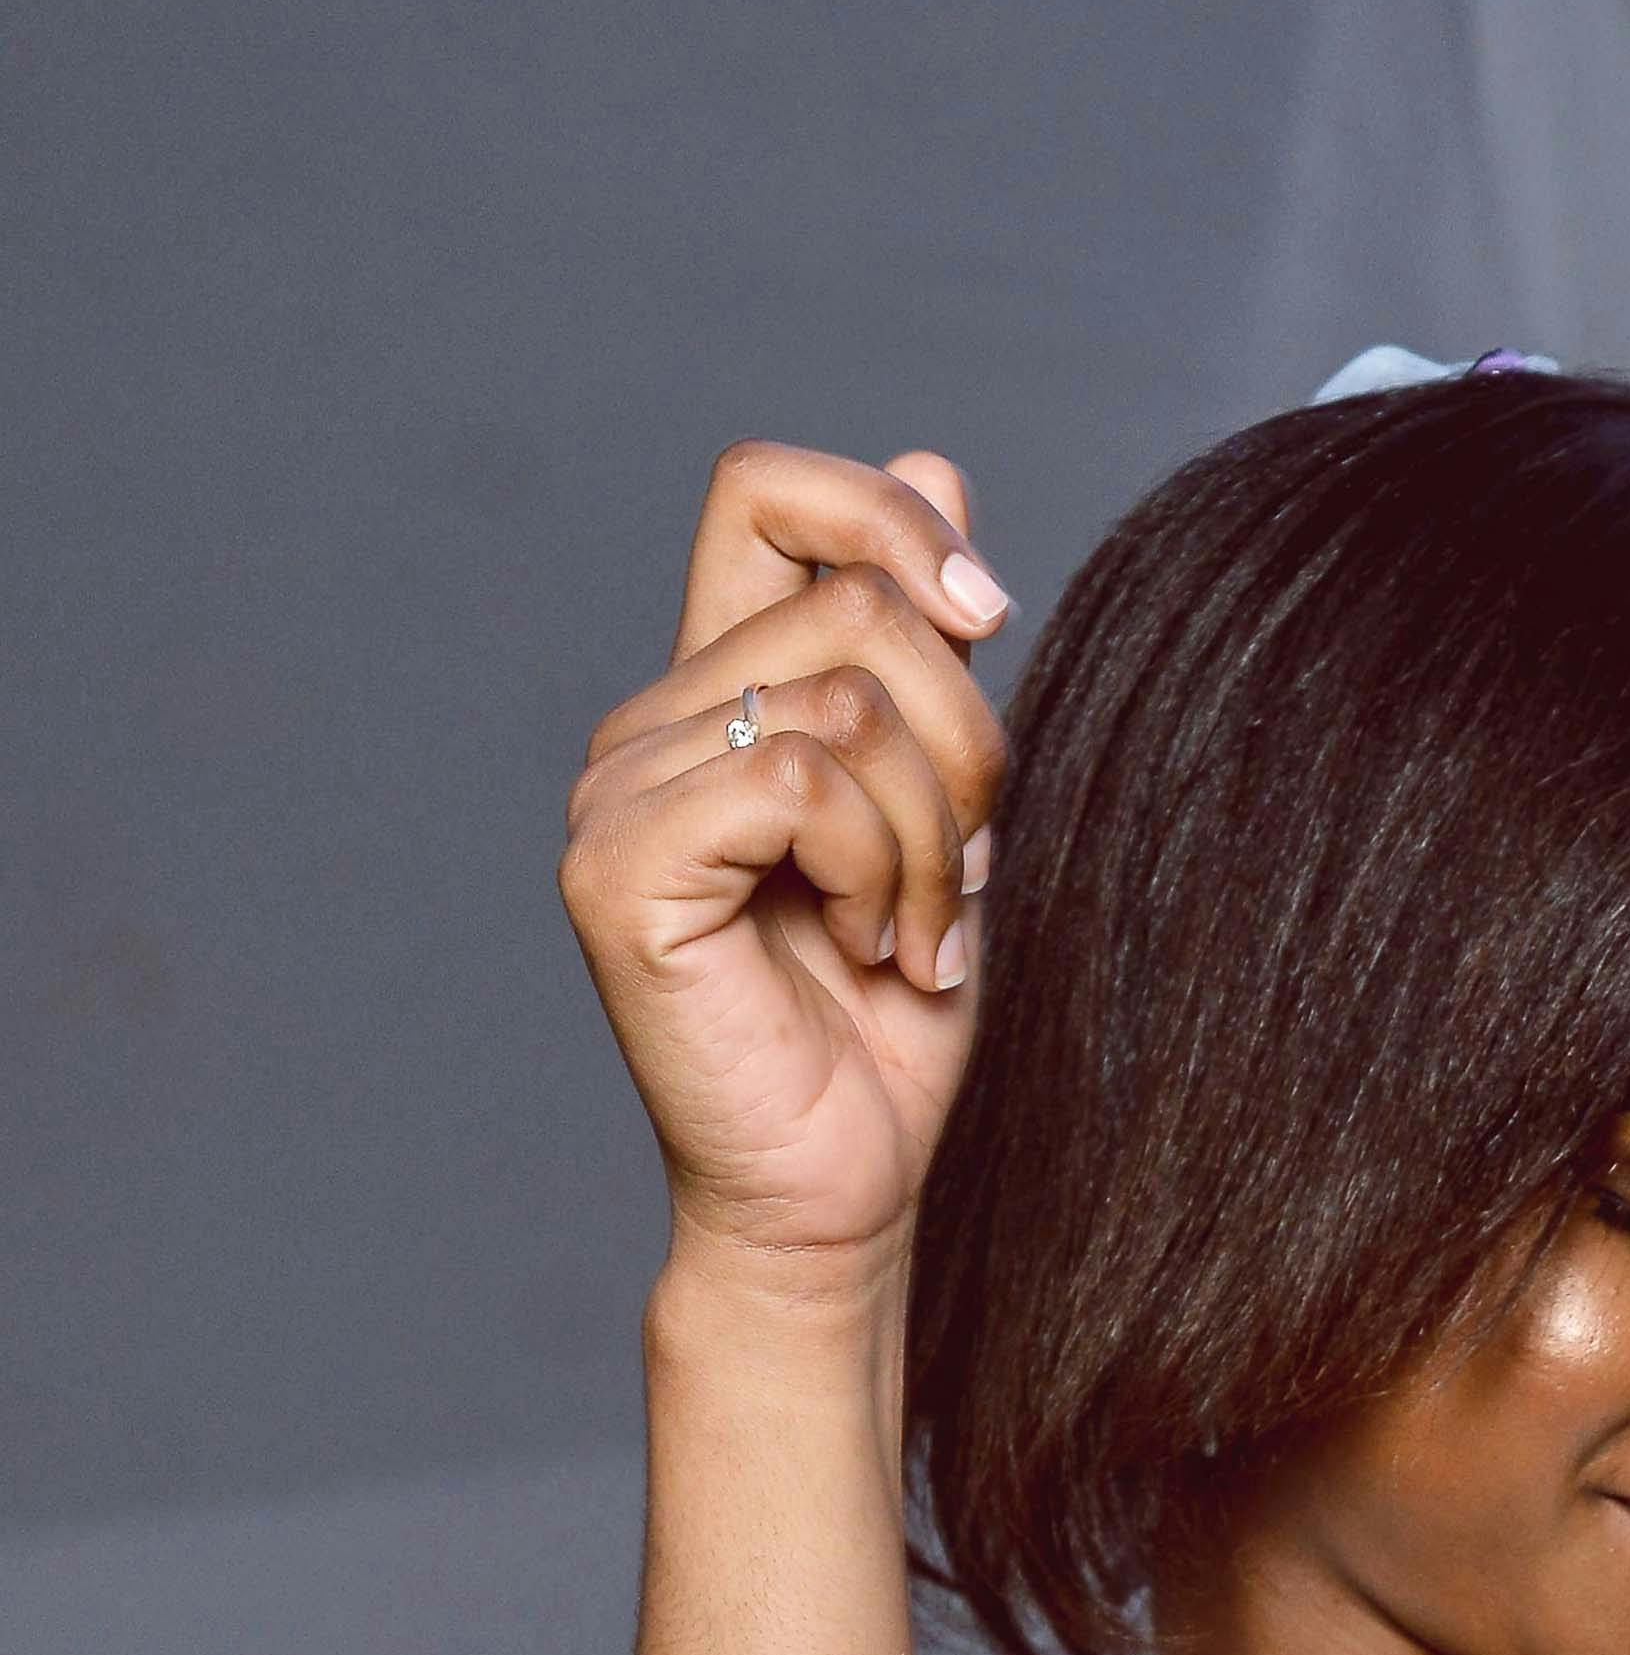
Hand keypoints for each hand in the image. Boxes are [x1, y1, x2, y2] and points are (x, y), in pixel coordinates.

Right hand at [561, 445, 1013, 1285]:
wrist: (841, 1191)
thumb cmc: (887, 1024)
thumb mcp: (944, 810)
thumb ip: (926, 652)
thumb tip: (934, 463)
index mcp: (719, 691)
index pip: (765, 492)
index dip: (884, 518)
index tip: (985, 616)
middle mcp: (652, 722)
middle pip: (857, 607)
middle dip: (966, 748)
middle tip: (960, 880)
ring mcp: (619, 790)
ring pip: (847, 703)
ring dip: (934, 839)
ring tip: (911, 937)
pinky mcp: (619, 866)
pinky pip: (797, 784)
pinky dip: (874, 871)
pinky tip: (868, 952)